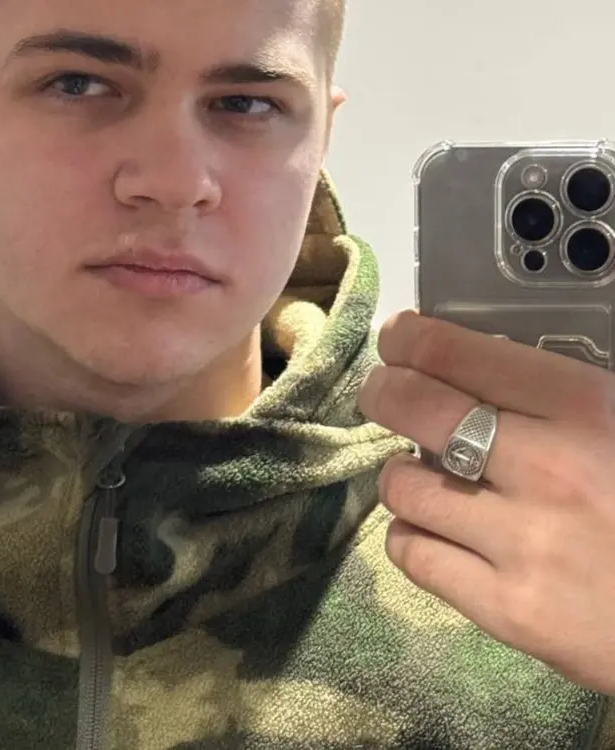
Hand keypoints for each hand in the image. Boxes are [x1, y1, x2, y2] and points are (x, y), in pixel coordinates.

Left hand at [358, 309, 614, 693]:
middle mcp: (547, 468)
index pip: (455, 353)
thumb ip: (550, 393)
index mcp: (585, 407)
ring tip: (423, 478)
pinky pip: (412, 556)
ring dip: (401, 475)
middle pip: (413, 408)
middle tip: (383, 395)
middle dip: (382, 393)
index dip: (408, 339)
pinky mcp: (508, 611)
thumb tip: (464, 366)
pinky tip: (436, 533)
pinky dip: (411, 537)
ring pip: (402, 487)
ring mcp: (524, 544)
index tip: (396, 340)